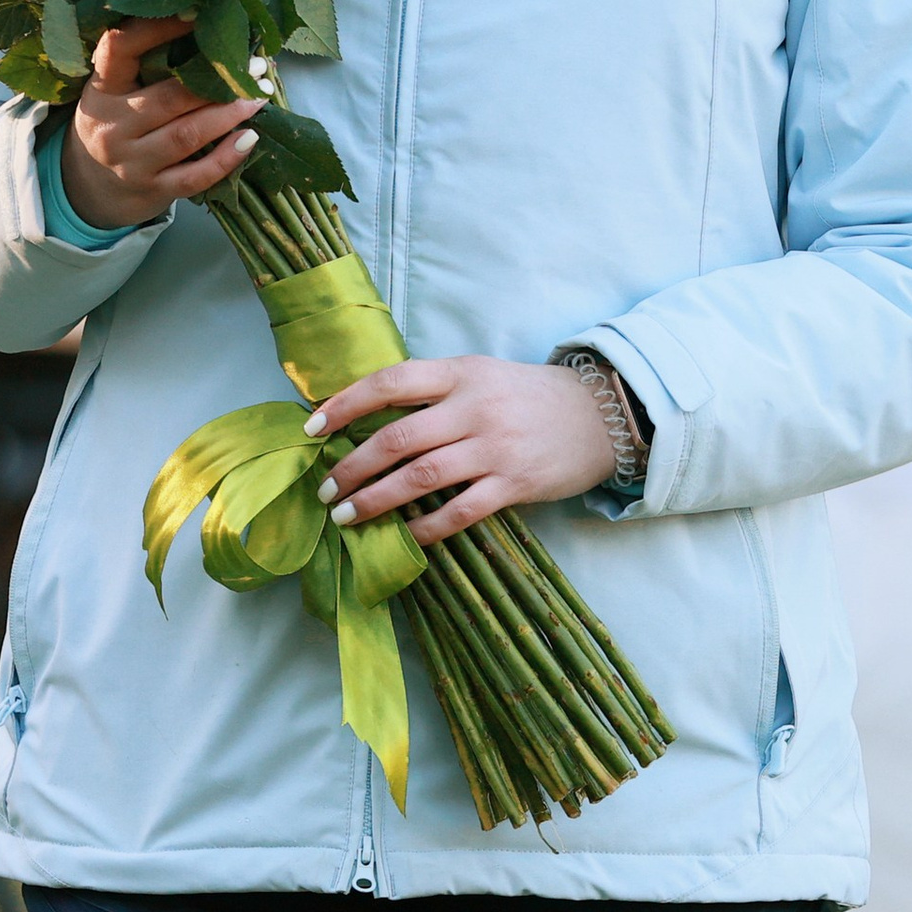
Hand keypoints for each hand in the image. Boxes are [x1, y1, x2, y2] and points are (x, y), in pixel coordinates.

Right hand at [59, 16, 263, 230]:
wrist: (90, 188)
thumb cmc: (115, 125)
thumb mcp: (114, 92)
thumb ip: (145, 67)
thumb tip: (211, 29)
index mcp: (102, 90)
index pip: (120, 48)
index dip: (158, 27)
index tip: (199, 12)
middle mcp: (112, 126)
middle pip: (168, 98)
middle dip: (217, 80)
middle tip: (253, 65)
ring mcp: (131, 163)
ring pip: (186, 135)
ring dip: (228, 115)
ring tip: (258, 97)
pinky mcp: (153, 190)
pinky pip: (195, 177)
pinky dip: (226, 158)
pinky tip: (250, 139)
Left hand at [304, 356, 615, 545]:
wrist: (599, 414)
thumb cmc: (526, 396)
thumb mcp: (480, 375)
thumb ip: (434, 391)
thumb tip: (369, 420)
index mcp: (461, 372)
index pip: (391, 382)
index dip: (346, 403)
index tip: (312, 427)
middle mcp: (474, 407)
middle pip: (398, 438)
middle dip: (352, 467)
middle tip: (325, 490)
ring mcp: (494, 447)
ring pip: (421, 477)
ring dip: (376, 500)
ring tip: (347, 517)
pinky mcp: (514, 484)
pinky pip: (460, 511)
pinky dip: (426, 528)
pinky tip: (403, 538)